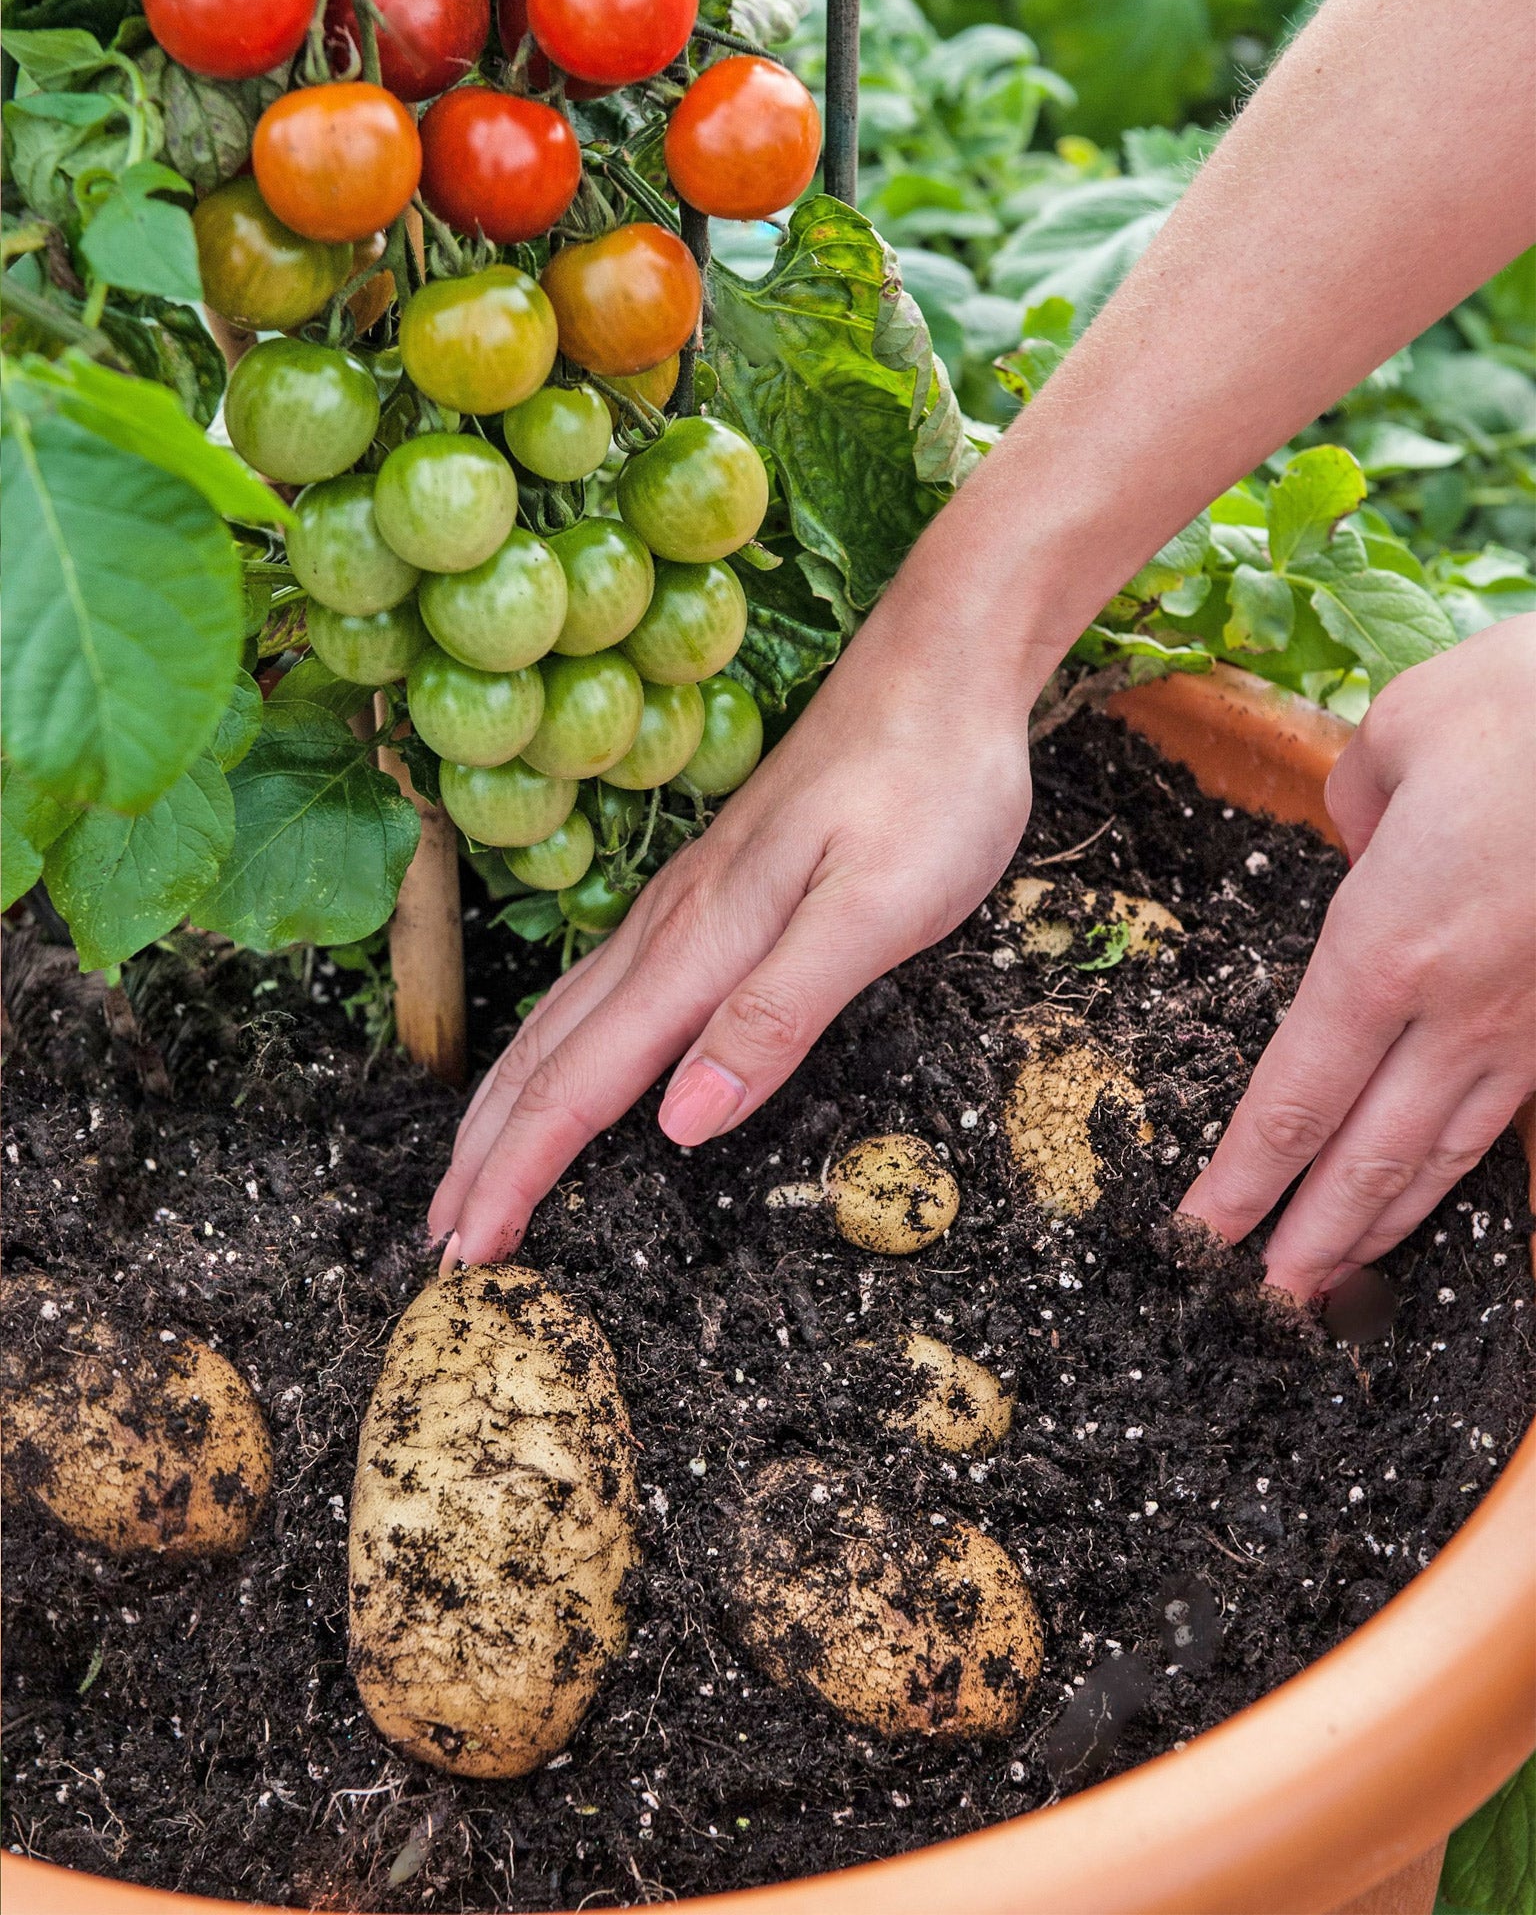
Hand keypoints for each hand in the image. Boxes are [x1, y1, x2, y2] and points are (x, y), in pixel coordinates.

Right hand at [428, 602, 1037, 1268]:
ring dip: (508, 1104)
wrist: (941, 669)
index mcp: (701, 944)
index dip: (519, 1172)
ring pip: (565, 1020)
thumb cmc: (926, 786)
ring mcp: (684, 905)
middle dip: (485, 1153)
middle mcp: (671, 926)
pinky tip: (562, 1060)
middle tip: (442, 1240)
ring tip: (471, 1169)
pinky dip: (558, 1049)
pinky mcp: (711, 891)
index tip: (469, 1251)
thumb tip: (681, 1124)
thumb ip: (776, 1016)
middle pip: (548, 1057)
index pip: (582, 1084)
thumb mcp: (874, 912)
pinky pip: (602, 988)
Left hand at [1181, 615, 1535, 1297]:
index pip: (1295, 1094)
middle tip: (1265, 1302)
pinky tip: (1446, 1187)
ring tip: (1340, 1276)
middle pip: (1368, 1152)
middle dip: (1310, 1235)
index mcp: (1386, 946)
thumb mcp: (1400, 733)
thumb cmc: (1530, 705)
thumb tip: (1362, 846)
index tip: (1204, 1232)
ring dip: (1386, 1220)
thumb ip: (1357, 806)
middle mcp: (1460, 1008)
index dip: (1246, 1175)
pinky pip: (1517, 1112)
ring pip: (1448, 1149)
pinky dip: (1469, 1164)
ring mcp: (1535, 1021)